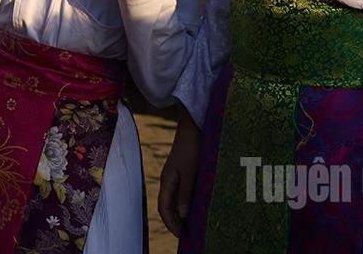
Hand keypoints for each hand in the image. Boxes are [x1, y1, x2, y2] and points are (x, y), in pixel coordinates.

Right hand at [159, 113, 201, 236]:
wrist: (192, 127)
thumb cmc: (191, 148)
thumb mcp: (190, 172)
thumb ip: (186, 193)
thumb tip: (183, 215)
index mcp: (166, 181)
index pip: (164, 208)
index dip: (171, 223)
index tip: (182, 236)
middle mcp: (169, 181)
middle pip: (168, 206)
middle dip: (176, 221)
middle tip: (189, 235)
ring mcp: (176, 176)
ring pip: (176, 200)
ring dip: (182, 213)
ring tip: (194, 226)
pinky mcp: (184, 172)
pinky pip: (183, 193)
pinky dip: (188, 203)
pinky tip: (198, 208)